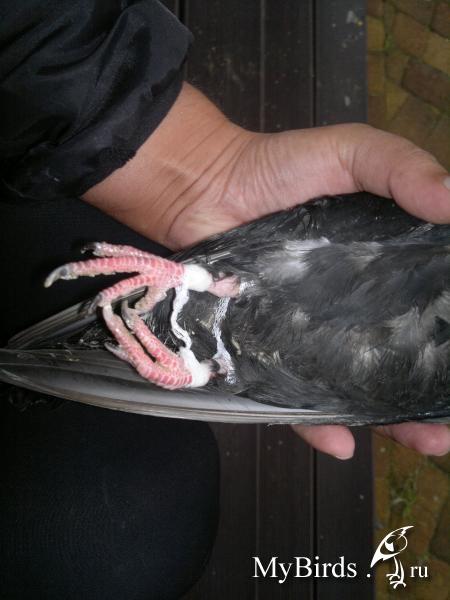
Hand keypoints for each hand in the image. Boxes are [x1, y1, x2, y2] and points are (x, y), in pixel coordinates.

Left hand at [84, 83, 449, 458]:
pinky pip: (291, 396)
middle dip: (430, 393)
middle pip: (399, 357)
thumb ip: (401, 168)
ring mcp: (308, 333)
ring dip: (390, 419)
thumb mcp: (350, 151)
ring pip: (355, 387)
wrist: (202, 189)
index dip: (449, 338)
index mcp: (379, 268)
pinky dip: (315, 424)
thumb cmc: (277, 169)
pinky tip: (341, 445)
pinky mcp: (266, 349)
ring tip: (426, 442)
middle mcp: (350, 308)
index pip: (427, 308)